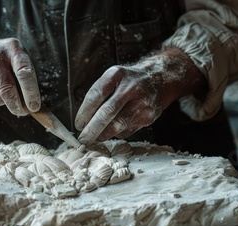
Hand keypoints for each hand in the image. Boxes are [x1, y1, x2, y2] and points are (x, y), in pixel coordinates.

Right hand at [0, 31, 40, 115]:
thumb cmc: (2, 56)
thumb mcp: (16, 54)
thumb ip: (25, 73)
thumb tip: (34, 104)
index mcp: (12, 49)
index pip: (23, 72)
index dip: (31, 92)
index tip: (35, 106)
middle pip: (7, 89)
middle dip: (17, 106)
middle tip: (24, 111)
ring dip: (6, 102)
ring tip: (6, 93)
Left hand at [75, 48, 206, 144]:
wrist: (159, 79)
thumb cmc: (128, 81)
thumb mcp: (113, 78)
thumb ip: (98, 95)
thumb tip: (83, 121)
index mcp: (117, 75)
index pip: (96, 95)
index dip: (84, 113)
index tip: (78, 124)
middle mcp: (130, 87)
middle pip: (107, 112)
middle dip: (92, 129)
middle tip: (83, 139)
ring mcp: (142, 103)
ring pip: (118, 125)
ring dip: (103, 135)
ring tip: (95, 138)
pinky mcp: (148, 116)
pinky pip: (127, 130)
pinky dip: (117, 133)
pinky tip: (113, 130)